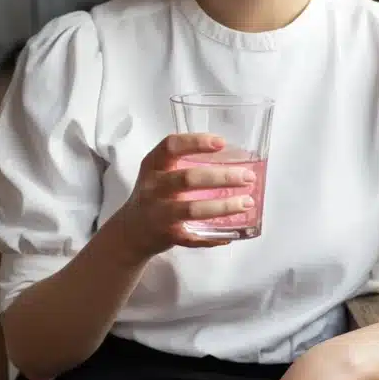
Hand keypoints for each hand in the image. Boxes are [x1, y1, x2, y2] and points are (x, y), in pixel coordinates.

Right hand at [113, 133, 256, 259]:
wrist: (130, 231)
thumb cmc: (155, 194)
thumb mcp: (159, 172)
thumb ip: (185, 162)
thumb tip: (233, 157)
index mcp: (153, 166)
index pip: (171, 146)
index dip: (196, 142)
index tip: (221, 142)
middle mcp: (152, 187)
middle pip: (188, 179)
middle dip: (222, 177)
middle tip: (248, 177)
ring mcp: (158, 213)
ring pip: (193, 209)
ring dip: (223, 206)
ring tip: (247, 202)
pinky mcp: (166, 235)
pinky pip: (194, 237)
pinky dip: (214, 237)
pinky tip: (231, 234)